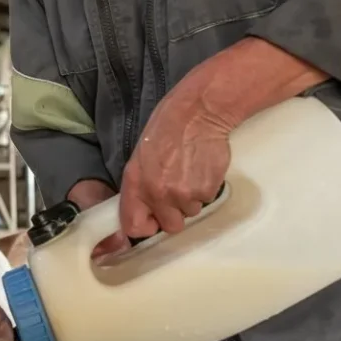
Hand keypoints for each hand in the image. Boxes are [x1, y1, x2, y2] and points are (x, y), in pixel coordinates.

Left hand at [91, 88, 231, 259]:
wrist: (198, 113)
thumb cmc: (167, 130)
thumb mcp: (140, 158)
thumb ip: (140, 187)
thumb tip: (146, 210)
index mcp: (136, 184)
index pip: (133, 226)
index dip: (145, 226)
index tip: (153, 219)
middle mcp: (158, 193)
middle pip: (171, 226)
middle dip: (174, 213)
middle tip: (177, 191)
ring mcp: (184, 193)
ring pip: (190, 212)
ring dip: (191, 198)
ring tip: (189, 171)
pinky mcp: (207, 189)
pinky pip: (206, 199)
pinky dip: (205, 187)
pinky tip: (200, 167)